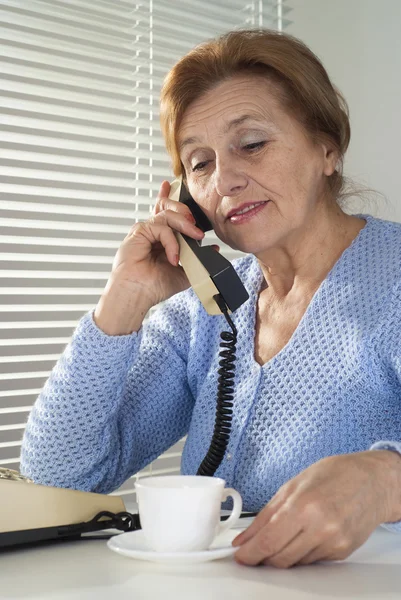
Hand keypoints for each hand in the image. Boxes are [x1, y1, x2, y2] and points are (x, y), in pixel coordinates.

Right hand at [94, 180, 205, 333]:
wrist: (137, 294)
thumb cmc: (153, 286)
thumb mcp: (183, 273)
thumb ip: (197, 260)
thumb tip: (213, 250)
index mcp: (159, 239)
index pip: (165, 212)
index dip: (168, 198)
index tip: (171, 187)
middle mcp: (151, 232)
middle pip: (168, 208)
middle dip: (185, 211)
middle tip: (197, 228)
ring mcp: (145, 230)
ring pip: (168, 215)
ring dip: (185, 225)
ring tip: (195, 239)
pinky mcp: (139, 232)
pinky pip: (162, 228)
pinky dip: (172, 242)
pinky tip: (174, 257)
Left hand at [233, 450, 400, 567]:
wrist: (373, 481)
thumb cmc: (335, 475)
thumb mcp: (293, 485)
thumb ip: (266, 514)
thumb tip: (246, 537)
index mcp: (304, 505)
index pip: (269, 541)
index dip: (250, 553)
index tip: (240, 555)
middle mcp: (320, 527)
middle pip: (280, 558)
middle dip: (263, 556)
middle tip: (255, 549)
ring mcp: (334, 542)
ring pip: (296, 563)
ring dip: (282, 554)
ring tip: (285, 533)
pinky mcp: (342, 552)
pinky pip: (312, 560)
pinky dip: (302, 551)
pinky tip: (306, 533)